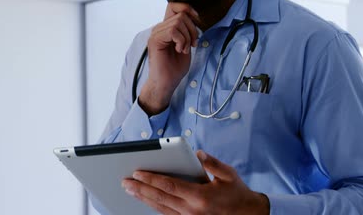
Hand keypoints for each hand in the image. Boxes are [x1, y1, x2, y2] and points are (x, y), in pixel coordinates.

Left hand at [121, 150, 269, 214]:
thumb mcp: (228, 175)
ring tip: (130, 190)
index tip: (137, 173)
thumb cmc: (237, 194)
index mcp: (200, 197)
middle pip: (160, 198)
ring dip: (144, 198)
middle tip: (125, 181)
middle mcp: (192, 211)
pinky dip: (155, 207)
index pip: (169, 186)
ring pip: (160, 209)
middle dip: (141, 189)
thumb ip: (212, 163)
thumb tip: (197, 153)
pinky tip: (145, 200)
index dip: (151, 179)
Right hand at [138, 3, 200, 114]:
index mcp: (166, 28)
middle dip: (192, 29)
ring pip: (178, 22)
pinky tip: (179, 50)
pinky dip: (182, 40)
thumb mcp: (186, 44)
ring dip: (187, 37)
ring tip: (184, 49)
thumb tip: (194, 16)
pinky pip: (173, 30)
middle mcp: (159, 28)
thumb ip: (186, 30)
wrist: (166, 82)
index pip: (174, 6)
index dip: (188, 8)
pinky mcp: (155, 40)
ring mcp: (155, 33)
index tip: (197, 20)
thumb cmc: (175, 67)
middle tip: (192, 44)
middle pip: (181, 14)